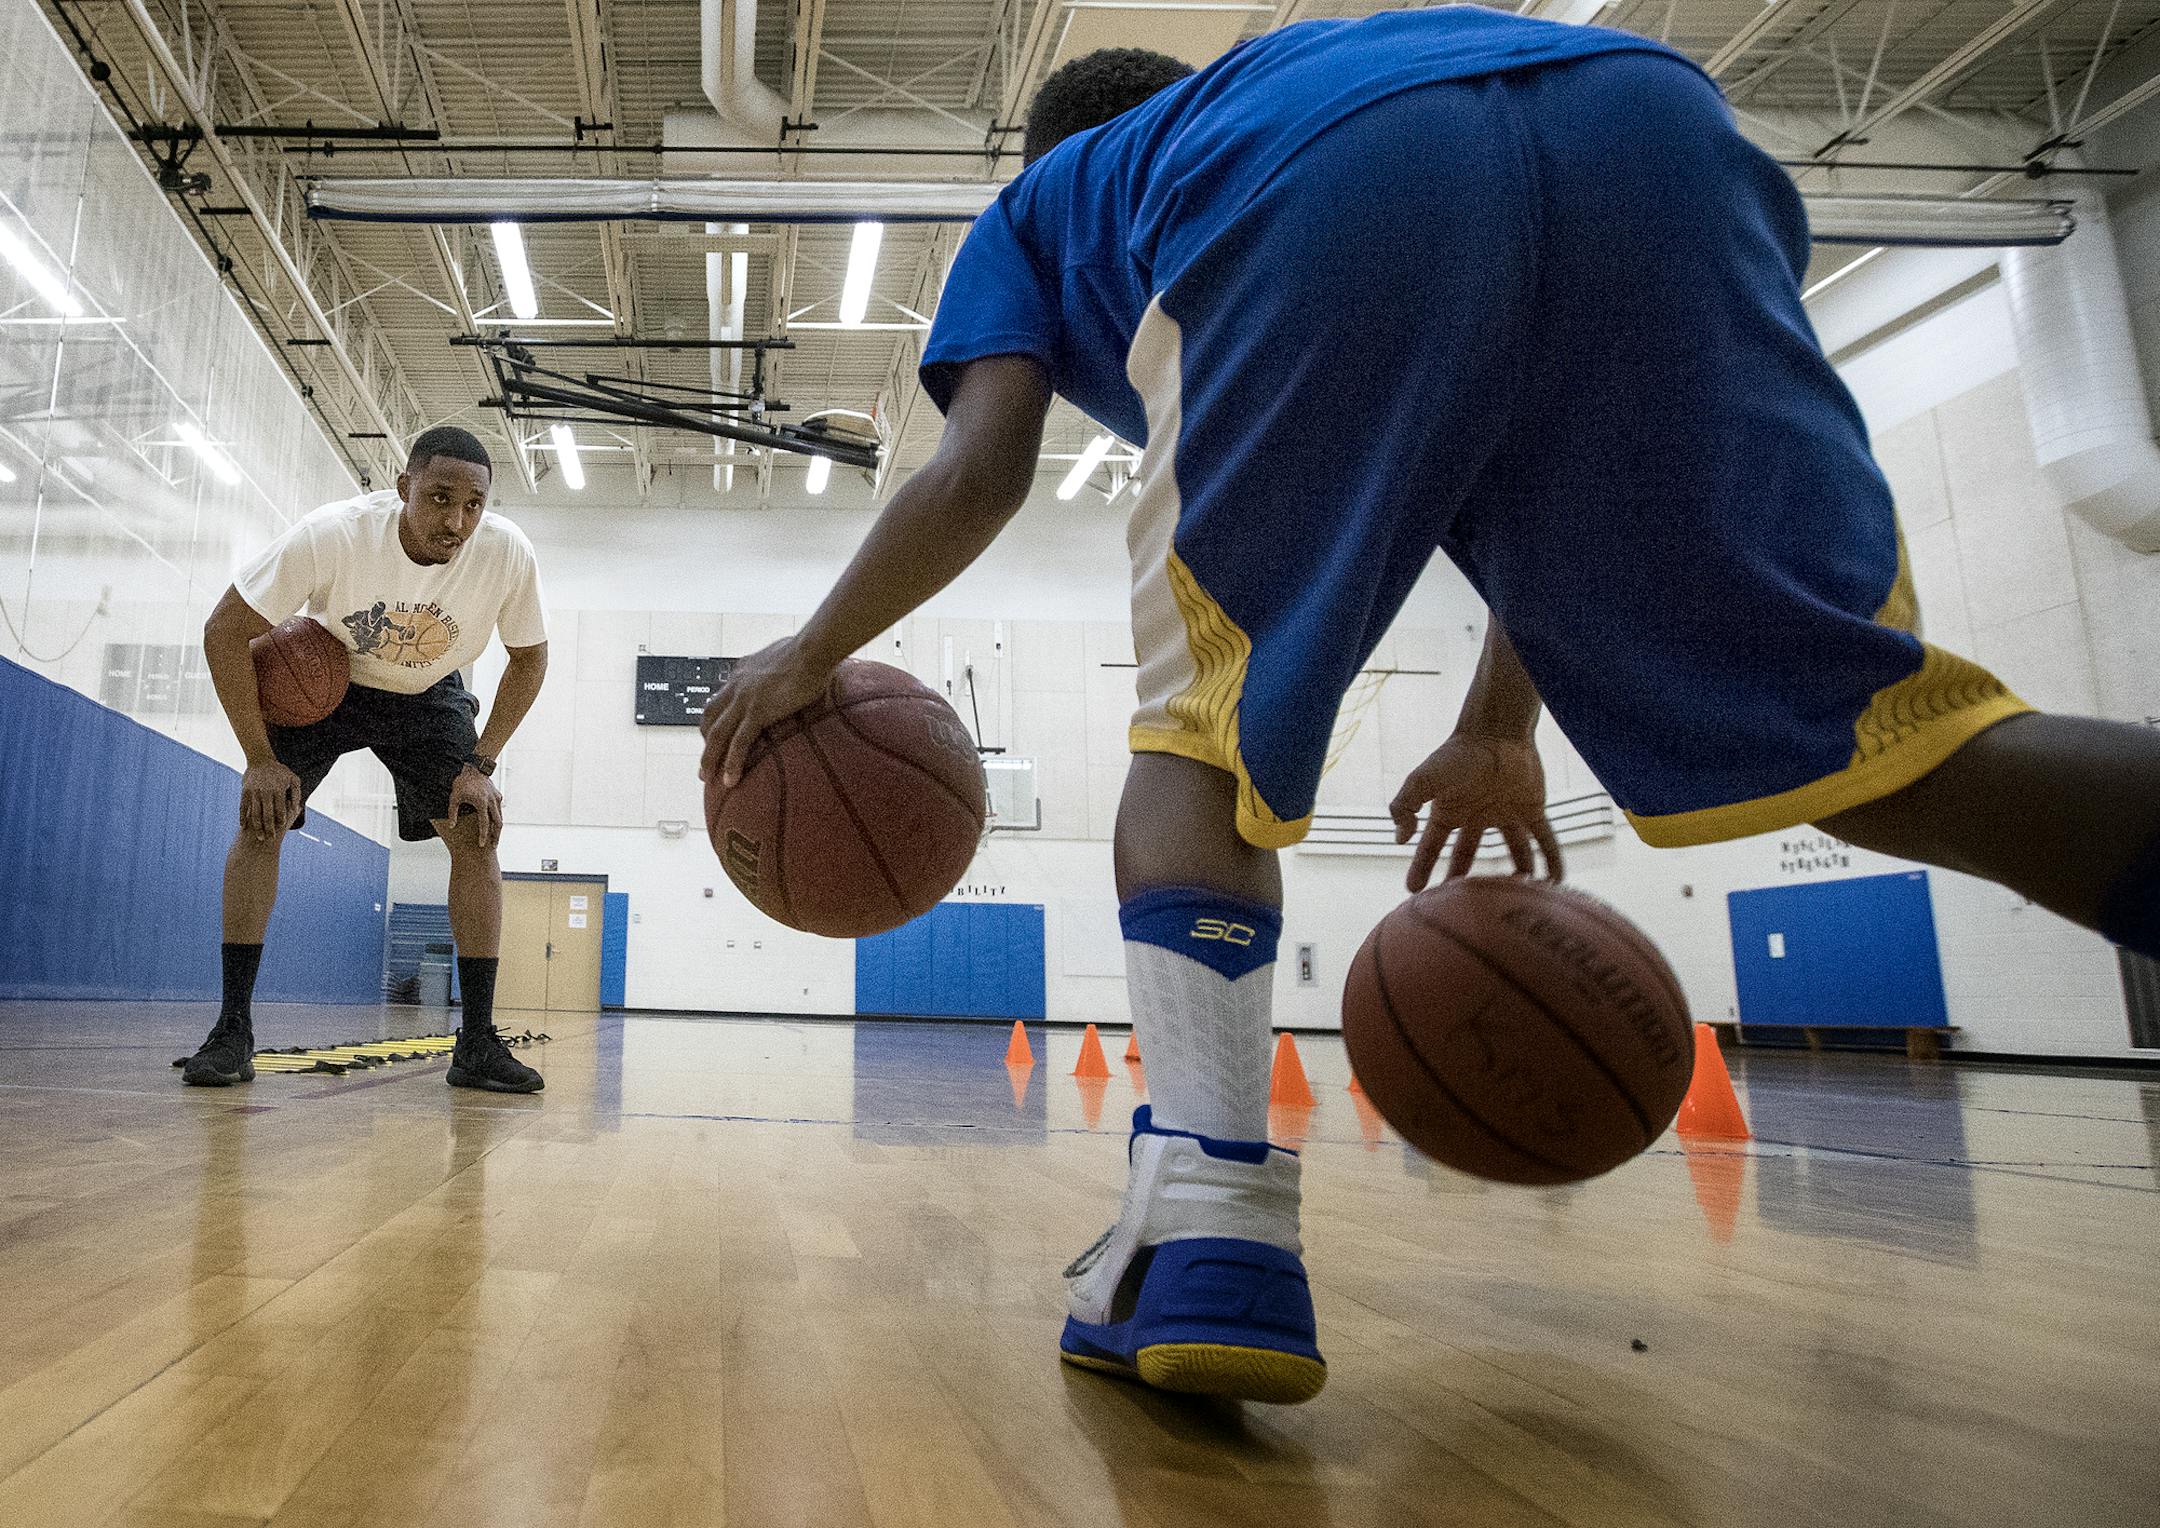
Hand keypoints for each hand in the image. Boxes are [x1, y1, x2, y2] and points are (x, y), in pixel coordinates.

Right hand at [240, 759, 302, 837]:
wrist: (260, 760)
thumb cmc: (280, 771)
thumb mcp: (293, 778)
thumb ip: (297, 792)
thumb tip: (298, 806)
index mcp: (278, 790)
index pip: (280, 809)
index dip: (280, 820)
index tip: (281, 829)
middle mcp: (265, 792)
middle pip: (267, 814)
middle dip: (268, 828)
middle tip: (269, 839)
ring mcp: (253, 792)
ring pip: (254, 813)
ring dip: (256, 826)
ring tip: (258, 837)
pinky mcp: (244, 792)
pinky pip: (242, 807)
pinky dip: (242, 817)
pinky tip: (243, 826)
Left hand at [448, 764, 503, 847]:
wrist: (474, 767)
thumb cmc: (462, 782)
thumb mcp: (454, 797)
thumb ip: (453, 813)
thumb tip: (452, 826)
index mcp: (481, 803)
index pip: (484, 824)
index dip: (483, 836)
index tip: (481, 845)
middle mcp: (491, 802)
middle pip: (498, 823)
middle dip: (496, 836)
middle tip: (493, 846)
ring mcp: (496, 798)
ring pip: (500, 817)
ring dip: (498, 828)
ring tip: (495, 837)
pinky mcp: (498, 795)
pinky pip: (499, 809)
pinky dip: (497, 817)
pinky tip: (494, 823)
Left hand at [701, 637, 836, 787]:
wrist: (813, 650)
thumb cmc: (808, 650)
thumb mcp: (783, 658)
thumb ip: (778, 669)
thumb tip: (790, 672)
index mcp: (741, 672)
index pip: (719, 701)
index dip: (714, 722)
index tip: (714, 739)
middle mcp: (736, 685)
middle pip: (710, 720)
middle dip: (705, 744)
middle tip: (704, 766)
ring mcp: (744, 699)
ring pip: (717, 735)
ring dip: (710, 759)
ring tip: (708, 779)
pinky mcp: (757, 711)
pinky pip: (738, 743)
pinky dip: (732, 763)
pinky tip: (730, 780)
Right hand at [1389, 732, 1562, 890]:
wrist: (1496, 731)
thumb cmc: (1457, 754)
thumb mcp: (1423, 779)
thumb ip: (1404, 805)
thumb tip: (1399, 838)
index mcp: (1450, 811)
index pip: (1432, 847)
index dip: (1421, 868)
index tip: (1412, 892)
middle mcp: (1477, 816)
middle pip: (1468, 855)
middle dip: (1462, 880)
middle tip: (1459, 911)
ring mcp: (1506, 813)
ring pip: (1513, 851)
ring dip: (1516, 874)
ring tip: (1515, 901)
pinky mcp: (1533, 808)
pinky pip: (1544, 839)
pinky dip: (1552, 859)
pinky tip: (1556, 882)